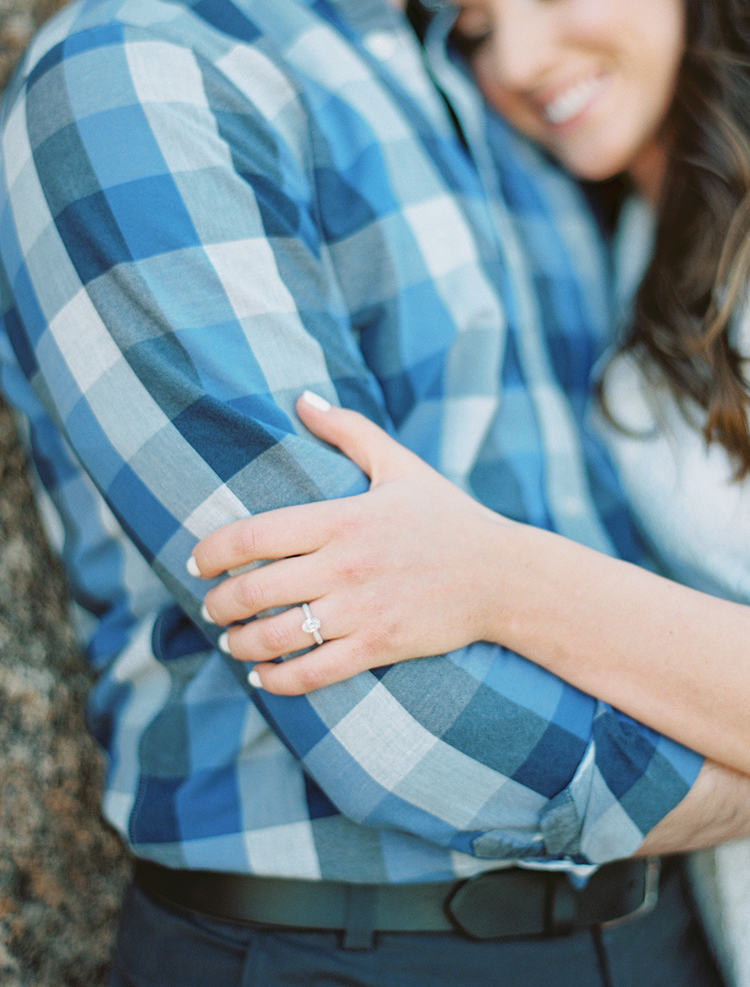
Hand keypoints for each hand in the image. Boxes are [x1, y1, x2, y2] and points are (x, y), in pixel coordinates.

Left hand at [190, 392, 509, 694]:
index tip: (196, 562)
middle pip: (255, 590)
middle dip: (218, 604)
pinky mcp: (380, 646)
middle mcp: (345, 564)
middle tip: (209, 607)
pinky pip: (314, 672)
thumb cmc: (447, 516)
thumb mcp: (399, 464)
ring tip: (229, 640)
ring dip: (239, 642)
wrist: (503, 575)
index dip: (213, 551)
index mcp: (343, 517)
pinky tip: (262, 676)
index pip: (255, 535)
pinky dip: (278, 680)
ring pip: (277, 636)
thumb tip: (302, 399)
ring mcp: (362, 609)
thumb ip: (348, 429)